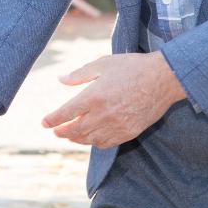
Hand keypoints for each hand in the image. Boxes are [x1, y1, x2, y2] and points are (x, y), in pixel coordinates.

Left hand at [42, 52, 186, 148]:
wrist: (163, 78)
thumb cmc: (132, 67)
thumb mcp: (103, 63)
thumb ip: (80, 74)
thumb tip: (60, 80)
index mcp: (94, 96)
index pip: (66, 113)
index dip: (52, 120)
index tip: (44, 123)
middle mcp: (103, 114)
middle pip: (75, 130)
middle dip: (62, 132)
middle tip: (56, 131)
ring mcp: (117, 125)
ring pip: (90, 139)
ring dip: (77, 139)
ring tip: (70, 136)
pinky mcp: (129, 132)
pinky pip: (107, 143)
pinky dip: (95, 143)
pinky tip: (91, 139)